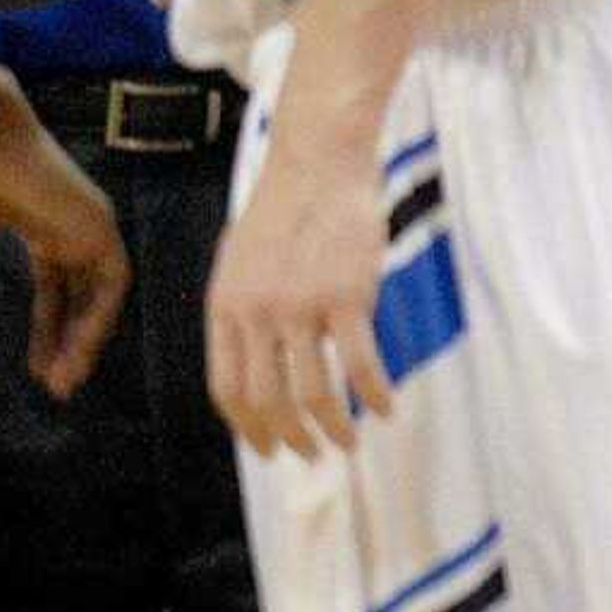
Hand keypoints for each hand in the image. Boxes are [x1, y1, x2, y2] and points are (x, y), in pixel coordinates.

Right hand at [0, 99, 130, 399]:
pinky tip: (79, 349)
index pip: (54, 289)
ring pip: (101, 295)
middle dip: (70, 343)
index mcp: (39, 227)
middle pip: (81, 297)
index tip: (38, 370)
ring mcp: (89, 224)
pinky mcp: (100, 223)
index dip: (47, 330)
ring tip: (65, 379)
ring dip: (86, 339)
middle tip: (58, 386)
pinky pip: (114, 282)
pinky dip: (100, 317)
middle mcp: (70, 227)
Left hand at [206, 112, 394, 458]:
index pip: (227, 388)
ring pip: (312, 394)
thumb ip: (244, 310)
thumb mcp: (240, 259)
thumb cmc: (285, 205)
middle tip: (312, 455)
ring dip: (333, 430)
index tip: (268, 450)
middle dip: (290, 439)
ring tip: (348, 443)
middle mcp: (256, 312)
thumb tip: (257, 363)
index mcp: (226, 305)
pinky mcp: (345, 297)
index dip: (248, 429)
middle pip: (267, 401)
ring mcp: (300, 306)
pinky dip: (373, 397)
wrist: (319, 157)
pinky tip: (385, 409)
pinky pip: (359, 366)